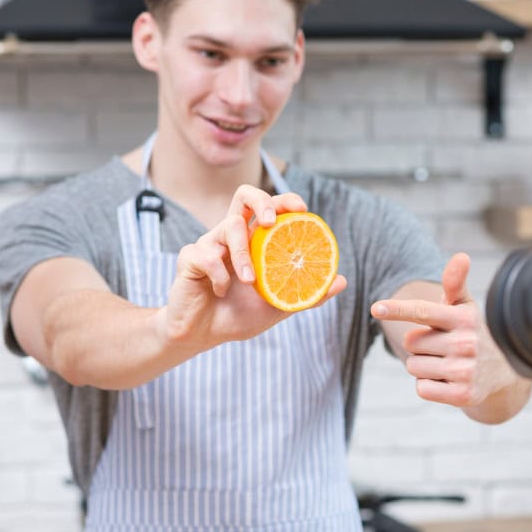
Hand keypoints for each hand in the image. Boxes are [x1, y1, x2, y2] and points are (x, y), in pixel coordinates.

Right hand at [155, 185, 346, 351]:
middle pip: (244, 195)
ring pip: (228, 226)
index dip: (284, 200)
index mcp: (253, 241)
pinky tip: (220, 291)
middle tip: (273, 221)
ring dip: (243, 254)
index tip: (302, 208)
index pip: (269, 208)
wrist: (203, 336)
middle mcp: (231, 235)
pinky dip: (219, 275)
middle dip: (261, 200)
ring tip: (249, 281)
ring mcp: (210, 244)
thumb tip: (342, 280)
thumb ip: (307, 292)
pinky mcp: (190, 258)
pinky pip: (206, 255)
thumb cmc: (239, 316)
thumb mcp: (278, 305)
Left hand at [371, 253, 517, 410]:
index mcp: (464, 318)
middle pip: (411, 342)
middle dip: (420, 345)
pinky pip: (422, 388)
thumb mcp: (464, 308)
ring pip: (413, 366)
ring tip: (446, 364)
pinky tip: (448, 381)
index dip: (397, 309)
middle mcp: (466, 343)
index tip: (376, 308)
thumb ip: (455, 283)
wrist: (502, 373)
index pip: (423, 311)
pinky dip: (429, 386)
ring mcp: (465, 370)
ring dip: (423, 367)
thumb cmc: (471, 333)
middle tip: (443, 347)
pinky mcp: (463, 395)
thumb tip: (461, 256)